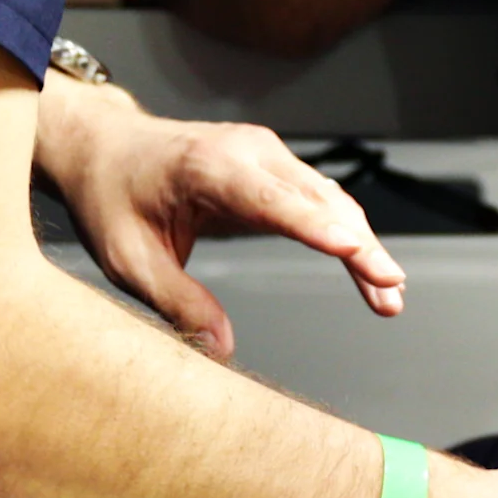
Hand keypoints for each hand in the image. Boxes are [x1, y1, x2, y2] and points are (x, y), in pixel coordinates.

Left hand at [35, 79, 402, 357]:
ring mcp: (265, 152)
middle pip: (318, 200)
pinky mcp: (274, 164)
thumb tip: (223, 349)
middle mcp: (246, 150)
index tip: (354, 249)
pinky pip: (321, 198)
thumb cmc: (114, 197)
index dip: (315, 226)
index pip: (271, 199)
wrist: (107, 147)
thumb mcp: (128, 259)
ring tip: (389, 296)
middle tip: (390, 294)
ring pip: (330, 198)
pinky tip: (367, 268)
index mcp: (207, 167)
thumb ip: (177, 302)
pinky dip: (347, 232)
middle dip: (359, 247)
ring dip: (362, 244)